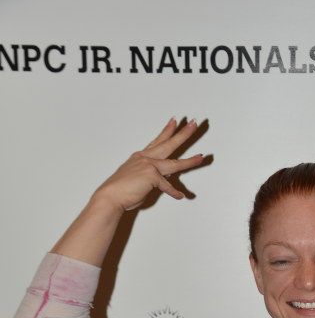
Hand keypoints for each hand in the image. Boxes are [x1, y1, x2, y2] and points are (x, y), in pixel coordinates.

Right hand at [93, 117, 207, 211]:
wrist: (110, 196)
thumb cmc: (121, 190)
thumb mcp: (136, 178)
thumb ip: (149, 176)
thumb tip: (162, 179)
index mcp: (140, 157)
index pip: (157, 141)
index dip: (167, 131)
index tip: (174, 121)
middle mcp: (145, 158)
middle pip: (168, 144)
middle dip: (182, 134)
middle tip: (194, 123)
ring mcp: (149, 166)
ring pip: (174, 163)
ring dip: (189, 161)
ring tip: (202, 157)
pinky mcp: (152, 177)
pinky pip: (167, 186)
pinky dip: (173, 192)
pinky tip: (180, 196)